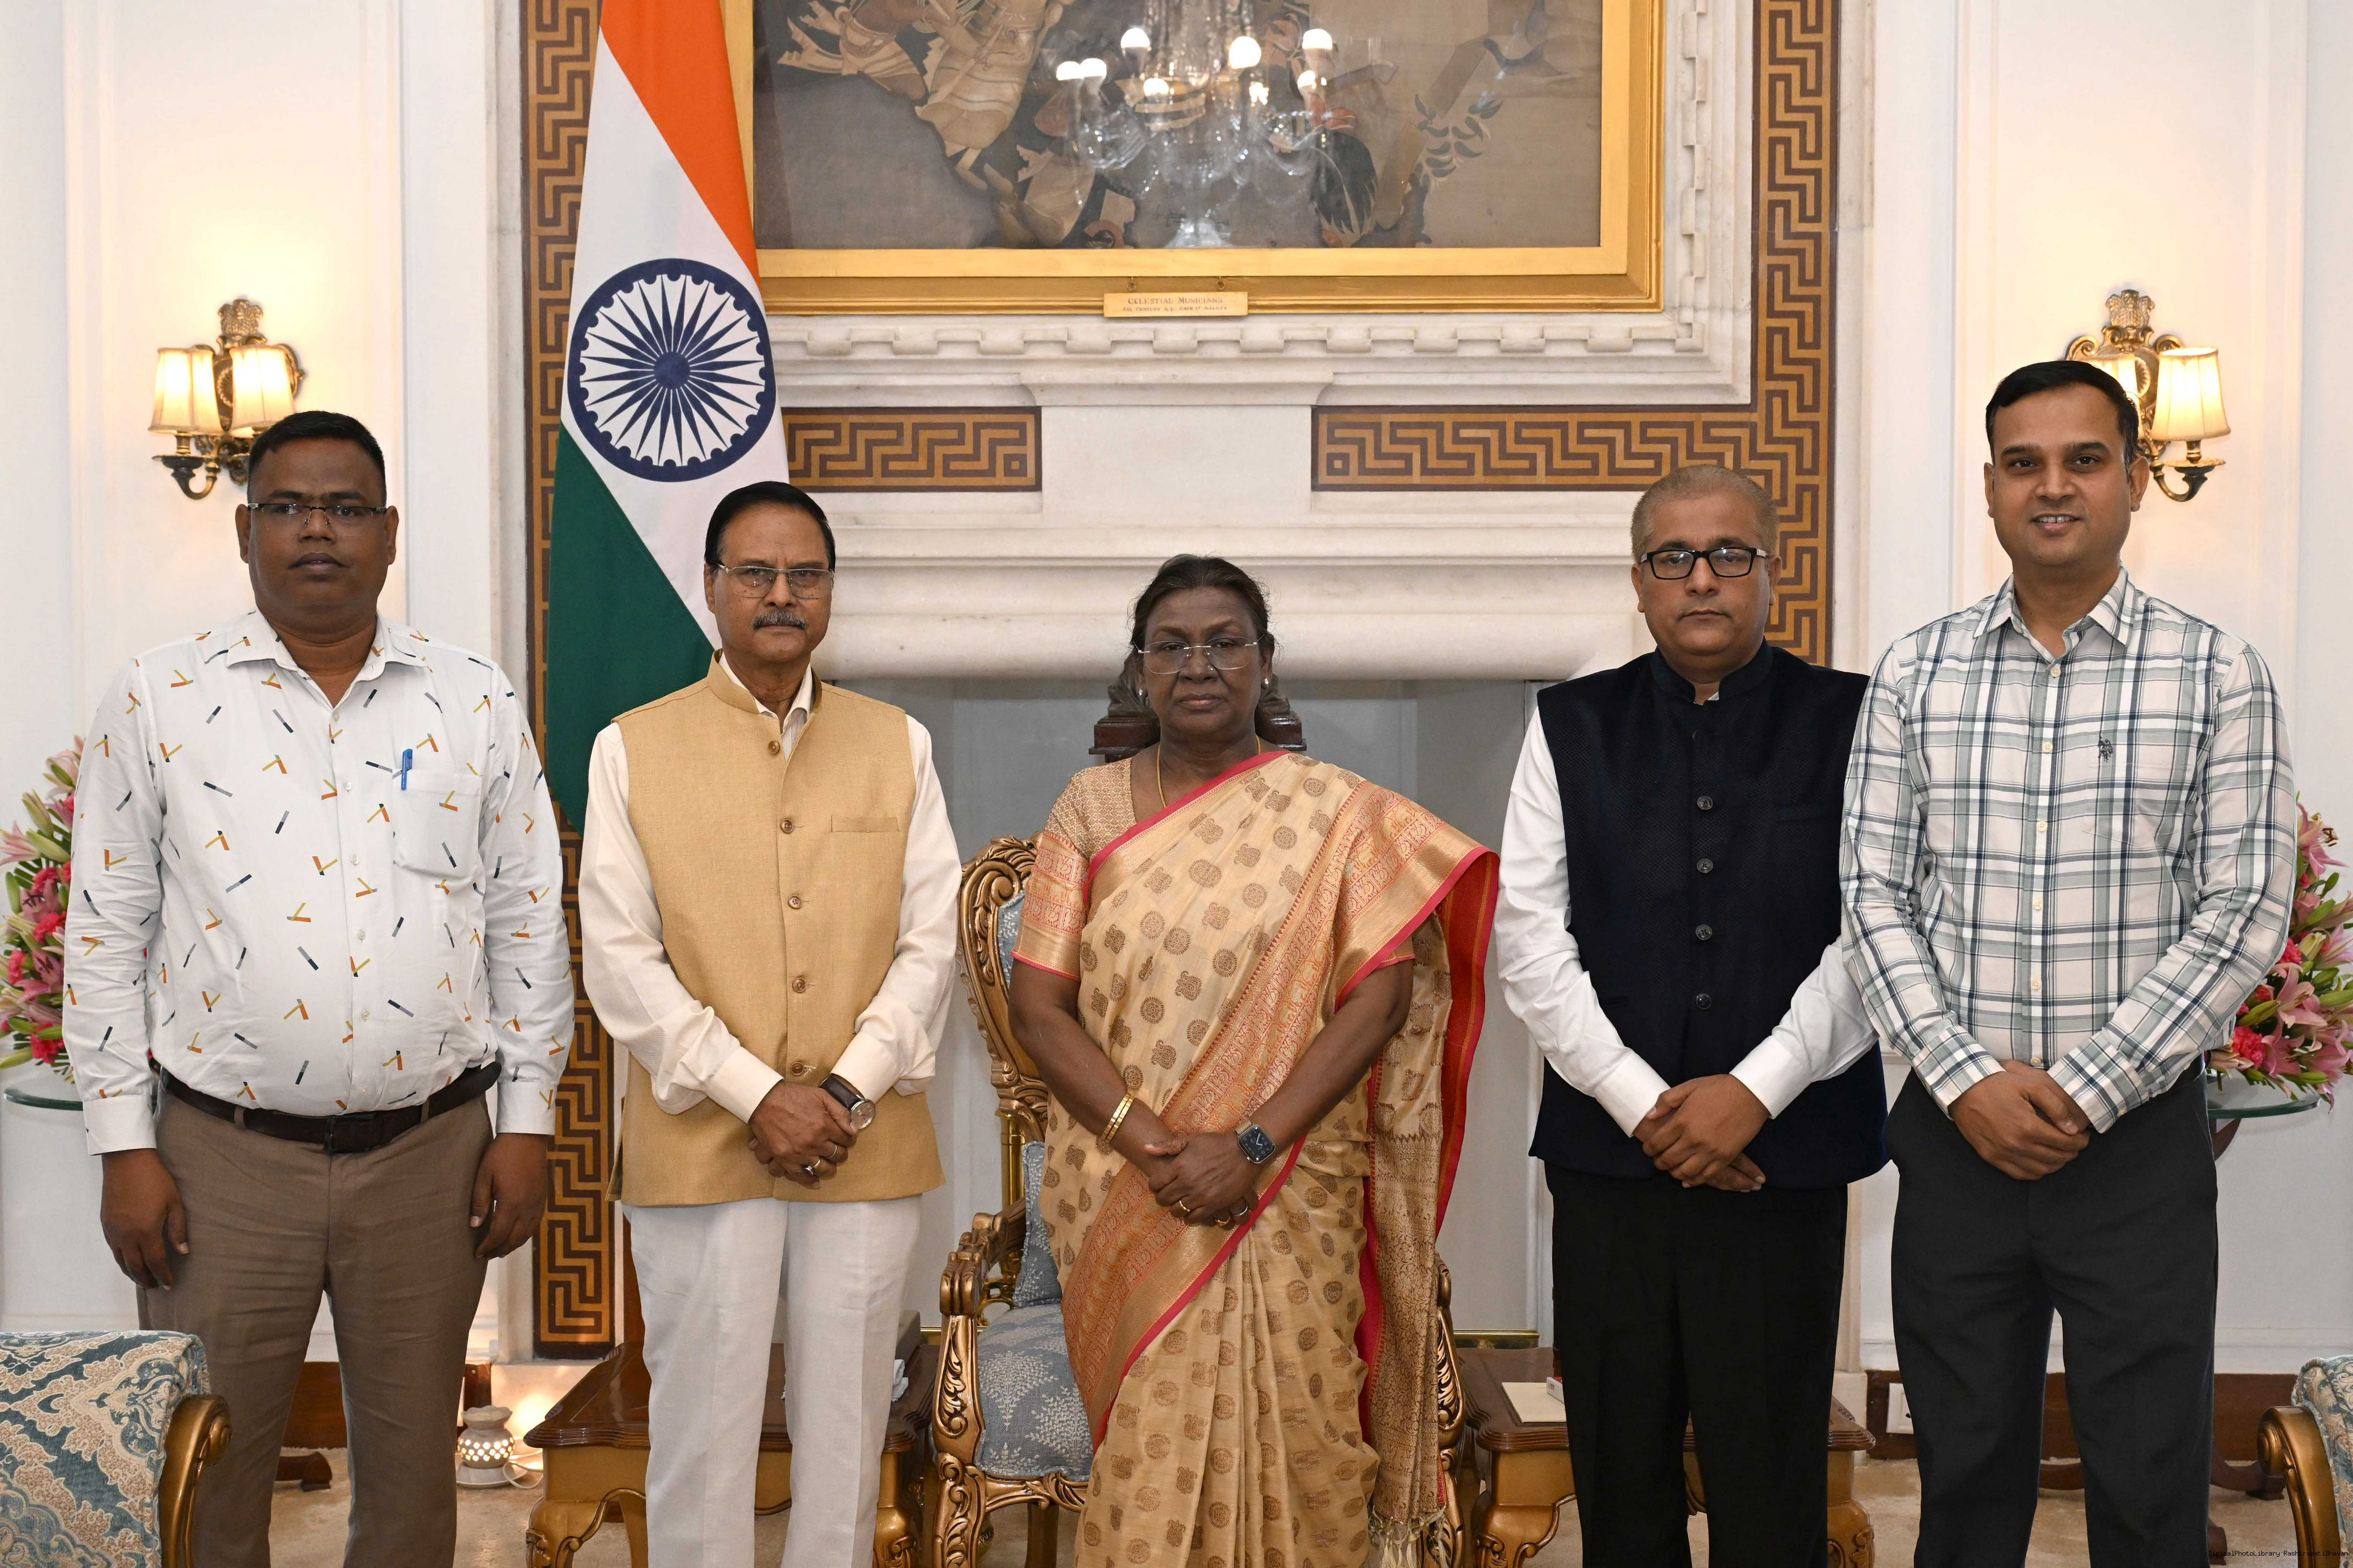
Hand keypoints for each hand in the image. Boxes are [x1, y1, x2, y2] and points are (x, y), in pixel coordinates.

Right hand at [100, 1149, 187, 1288]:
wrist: (126, 1162)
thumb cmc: (155, 1180)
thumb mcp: (174, 1203)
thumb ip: (178, 1229)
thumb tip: (183, 1252)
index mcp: (146, 1231)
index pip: (155, 1261)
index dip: (162, 1275)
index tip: (169, 1284)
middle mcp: (127, 1235)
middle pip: (135, 1266)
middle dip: (146, 1279)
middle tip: (155, 1286)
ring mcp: (113, 1231)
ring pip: (121, 1260)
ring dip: (132, 1273)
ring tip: (142, 1280)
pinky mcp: (106, 1225)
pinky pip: (113, 1249)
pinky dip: (121, 1260)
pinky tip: (128, 1261)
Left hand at [470, 1132, 552, 1258]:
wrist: (528, 1136)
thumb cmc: (501, 1154)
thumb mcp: (484, 1175)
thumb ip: (479, 1201)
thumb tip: (475, 1225)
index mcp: (511, 1204)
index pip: (499, 1234)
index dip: (488, 1247)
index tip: (477, 1254)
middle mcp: (527, 1208)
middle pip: (515, 1239)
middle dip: (500, 1250)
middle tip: (487, 1256)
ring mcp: (538, 1203)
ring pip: (527, 1233)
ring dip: (514, 1244)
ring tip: (501, 1249)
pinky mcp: (543, 1197)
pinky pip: (535, 1223)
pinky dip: (525, 1233)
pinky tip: (517, 1233)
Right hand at [747, 1082, 854, 1186]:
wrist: (765, 1101)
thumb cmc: (793, 1096)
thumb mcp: (821, 1096)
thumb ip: (840, 1112)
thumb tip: (854, 1129)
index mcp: (824, 1125)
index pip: (846, 1139)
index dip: (849, 1140)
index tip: (847, 1140)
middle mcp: (814, 1141)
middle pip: (837, 1155)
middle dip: (841, 1154)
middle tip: (840, 1152)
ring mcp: (800, 1152)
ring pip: (822, 1168)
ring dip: (829, 1169)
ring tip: (830, 1167)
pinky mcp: (785, 1159)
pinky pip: (801, 1175)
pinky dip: (810, 1181)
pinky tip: (816, 1182)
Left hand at [1139, 1132, 1257, 1224]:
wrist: (1244, 1152)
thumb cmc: (1217, 1144)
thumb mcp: (1191, 1140)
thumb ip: (1167, 1146)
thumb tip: (1146, 1148)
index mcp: (1179, 1166)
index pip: (1155, 1183)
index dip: (1153, 1185)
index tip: (1158, 1185)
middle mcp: (1187, 1182)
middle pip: (1163, 1199)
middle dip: (1162, 1198)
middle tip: (1167, 1195)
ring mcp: (1200, 1195)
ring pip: (1176, 1211)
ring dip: (1174, 1208)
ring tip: (1179, 1203)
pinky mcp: (1213, 1204)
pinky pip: (1194, 1218)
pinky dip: (1188, 1217)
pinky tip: (1190, 1212)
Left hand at [1636, 1075, 1768, 1185]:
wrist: (1749, 1094)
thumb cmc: (1718, 1089)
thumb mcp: (1689, 1087)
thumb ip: (1666, 1101)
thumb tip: (1649, 1116)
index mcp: (1682, 1121)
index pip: (1657, 1143)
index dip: (1648, 1149)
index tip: (1648, 1149)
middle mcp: (1694, 1139)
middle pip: (1668, 1160)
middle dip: (1659, 1163)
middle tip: (1658, 1160)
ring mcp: (1710, 1151)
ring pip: (1685, 1172)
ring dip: (1674, 1173)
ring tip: (1672, 1168)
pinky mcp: (1725, 1158)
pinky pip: (1705, 1176)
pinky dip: (1694, 1180)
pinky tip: (1688, 1178)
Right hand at [1951, 1060, 2090, 1180]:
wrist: (1962, 1089)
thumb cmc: (1997, 1084)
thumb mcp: (2030, 1084)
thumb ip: (2055, 1105)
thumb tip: (2073, 1128)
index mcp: (2028, 1126)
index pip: (2064, 1142)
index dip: (2080, 1141)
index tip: (2085, 1137)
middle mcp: (2016, 1144)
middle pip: (2055, 1158)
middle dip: (2072, 1152)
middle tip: (2076, 1144)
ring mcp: (2002, 1153)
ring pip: (2040, 1170)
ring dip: (2056, 1164)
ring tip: (2061, 1153)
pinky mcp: (1991, 1157)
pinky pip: (2020, 1174)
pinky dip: (2036, 1172)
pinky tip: (2041, 1163)